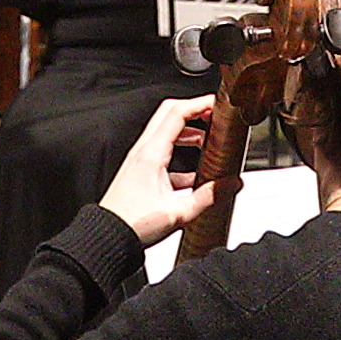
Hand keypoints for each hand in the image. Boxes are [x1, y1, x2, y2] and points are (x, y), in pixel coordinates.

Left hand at [97, 97, 219, 248]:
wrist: (108, 236)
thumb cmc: (133, 223)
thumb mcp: (179, 212)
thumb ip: (209, 197)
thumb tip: (231, 184)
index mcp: (152, 153)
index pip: (177, 113)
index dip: (200, 103)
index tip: (217, 104)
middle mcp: (143, 151)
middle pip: (169, 115)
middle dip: (194, 111)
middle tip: (214, 116)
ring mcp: (139, 160)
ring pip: (165, 132)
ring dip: (187, 132)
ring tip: (207, 142)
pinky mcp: (139, 171)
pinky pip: (161, 152)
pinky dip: (179, 153)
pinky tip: (193, 174)